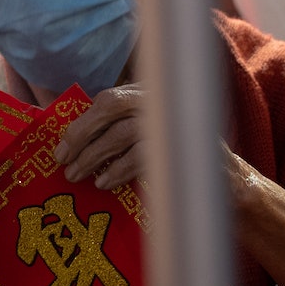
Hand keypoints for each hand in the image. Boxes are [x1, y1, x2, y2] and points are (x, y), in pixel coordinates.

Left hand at [54, 84, 284, 285]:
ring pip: (123, 131)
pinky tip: (104, 184)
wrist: (225, 189)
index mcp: (152, 96)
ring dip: (95, 156)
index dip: (81, 123)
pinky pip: (141, 152)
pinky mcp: (183, 143)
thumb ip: (117, 136)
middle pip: (112, 107)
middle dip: (82, 136)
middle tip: (63, 164)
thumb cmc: (177, 170)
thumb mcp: (145, 146)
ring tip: (79, 177)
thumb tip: (71, 145)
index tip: (59, 148)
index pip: (108, 100)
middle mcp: (165, 100)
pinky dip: (118, 169)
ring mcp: (176, 119)